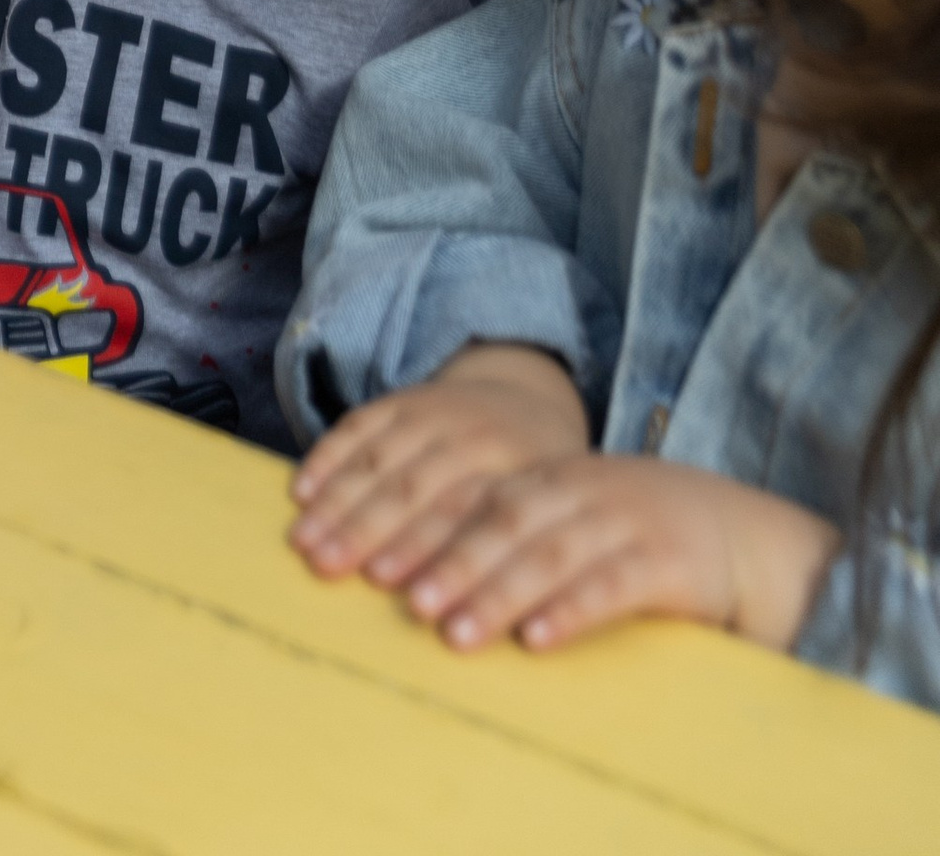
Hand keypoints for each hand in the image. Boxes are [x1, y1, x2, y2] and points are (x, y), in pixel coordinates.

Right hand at [290, 346, 590, 588]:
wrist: (525, 398)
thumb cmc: (538, 487)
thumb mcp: (553, 519)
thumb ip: (528, 563)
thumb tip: (517, 633)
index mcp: (518, 472)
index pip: (466, 516)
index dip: (432, 555)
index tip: (402, 597)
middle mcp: (472, 436)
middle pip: (412, 487)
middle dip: (367, 530)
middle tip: (327, 568)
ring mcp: (432, 411)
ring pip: (378, 458)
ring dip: (337, 500)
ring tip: (305, 542)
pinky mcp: (400, 400)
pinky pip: (357, 425)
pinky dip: (326, 457)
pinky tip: (301, 491)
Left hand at [357, 453, 841, 656]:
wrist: (740, 532)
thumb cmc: (636, 533)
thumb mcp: (572, 516)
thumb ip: (513, 533)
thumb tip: (420, 575)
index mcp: (549, 476)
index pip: (475, 499)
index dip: (424, 532)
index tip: (376, 571)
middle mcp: (580, 490)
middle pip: (503, 524)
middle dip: (450, 563)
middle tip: (407, 604)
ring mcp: (624, 521)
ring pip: (550, 556)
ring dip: (499, 594)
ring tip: (456, 634)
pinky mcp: (666, 562)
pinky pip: (611, 587)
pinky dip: (570, 611)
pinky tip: (537, 641)